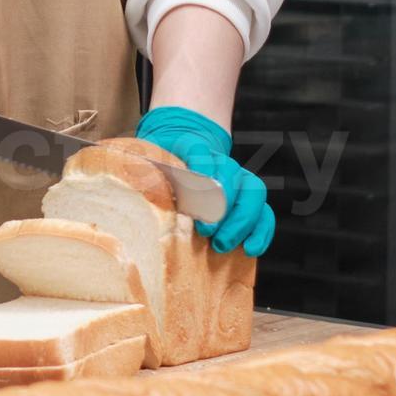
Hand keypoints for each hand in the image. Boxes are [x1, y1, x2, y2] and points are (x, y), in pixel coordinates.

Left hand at [134, 107, 276, 255]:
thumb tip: (131, 187)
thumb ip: (142, 170)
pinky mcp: (248, 197)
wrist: (182, 146)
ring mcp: (239, 178)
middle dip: (223, 209)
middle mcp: (221, 160)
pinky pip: (264, 211)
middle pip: (234, 177)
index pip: (203, 157)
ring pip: (254, 194)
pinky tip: (250, 249)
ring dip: (241, 222)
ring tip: (222, 245)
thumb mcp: (147, 161)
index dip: (202, 183)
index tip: (193, 211)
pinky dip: (261, 231)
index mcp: (194, 147)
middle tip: (207, 233)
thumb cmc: (161, 162)